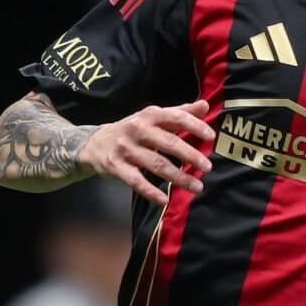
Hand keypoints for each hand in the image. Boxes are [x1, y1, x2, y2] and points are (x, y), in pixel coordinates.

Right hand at [80, 100, 215, 207]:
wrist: (94, 143)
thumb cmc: (133, 130)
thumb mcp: (153, 118)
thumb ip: (179, 112)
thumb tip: (205, 105)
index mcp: (149, 115)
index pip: (175, 117)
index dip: (194, 126)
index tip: (211, 137)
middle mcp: (137, 129)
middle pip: (168, 143)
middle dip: (190, 155)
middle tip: (207, 167)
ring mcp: (125, 149)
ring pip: (156, 164)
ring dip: (178, 177)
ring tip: (197, 186)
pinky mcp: (115, 166)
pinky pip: (136, 181)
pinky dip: (151, 192)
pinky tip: (165, 201)